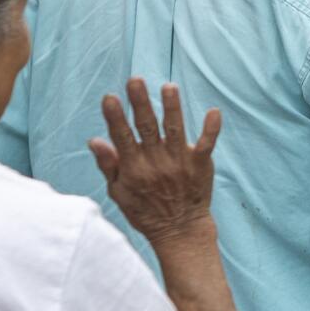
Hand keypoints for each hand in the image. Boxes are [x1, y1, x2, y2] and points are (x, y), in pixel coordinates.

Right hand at [89, 80, 221, 246]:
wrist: (180, 230)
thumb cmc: (144, 211)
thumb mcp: (118, 192)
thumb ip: (109, 165)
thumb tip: (94, 140)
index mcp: (133, 168)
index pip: (122, 137)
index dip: (115, 117)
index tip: (110, 98)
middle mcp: (156, 162)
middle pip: (147, 128)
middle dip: (140, 103)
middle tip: (135, 80)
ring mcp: (180, 163)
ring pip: (175, 130)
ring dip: (172, 108)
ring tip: (169, 87)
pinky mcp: (200, 165)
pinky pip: (207, 144)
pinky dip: (211, 128)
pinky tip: (214, 111)